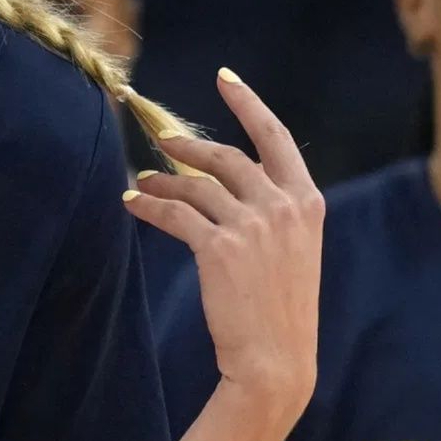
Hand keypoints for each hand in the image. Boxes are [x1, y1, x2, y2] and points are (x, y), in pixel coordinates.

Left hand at [123, 69, 322, 424]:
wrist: (277, 362)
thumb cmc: (282, 311)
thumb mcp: (294, 252)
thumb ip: (273, 212)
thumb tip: (234, 184)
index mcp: (308, 203)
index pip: (276, 138)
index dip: (248, 104)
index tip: (226, 78)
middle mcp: (283, 207)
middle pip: (226, 157)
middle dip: (189, 145)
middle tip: (164, 139)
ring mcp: (253, 226)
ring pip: (196, 185)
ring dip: (163, 179)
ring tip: (143, 180)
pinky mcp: (220, 248)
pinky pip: (175, 213)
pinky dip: (149, 205)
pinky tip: (133, 203)